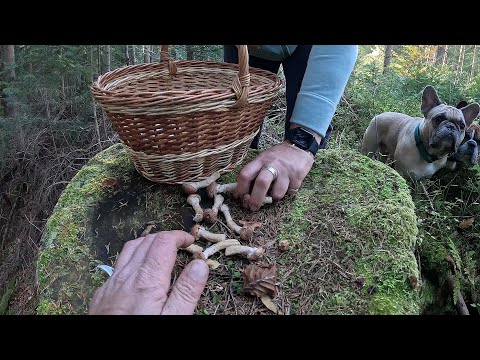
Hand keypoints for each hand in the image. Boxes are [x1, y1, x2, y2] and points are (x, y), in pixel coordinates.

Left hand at [89, 230, 208, 314]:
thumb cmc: (145, 341)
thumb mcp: (174, 319)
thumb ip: (186, 291)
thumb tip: (200, 263)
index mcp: (147, 281)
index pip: (163, 243)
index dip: (179, 237)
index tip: (192, 242)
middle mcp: (127, 277)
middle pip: (147, 242)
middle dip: (166, 238)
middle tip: (182, 246)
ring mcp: (111, 285)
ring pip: (130, 249)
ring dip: (148, 244)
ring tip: (163, 251)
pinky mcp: (102, 295)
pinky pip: (118, 265)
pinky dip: (133, 258)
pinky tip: (140, 272)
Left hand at [235, 141, 313, 210]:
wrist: (300, 145)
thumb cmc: (278, 156)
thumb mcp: (264, 159)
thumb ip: (255, 173)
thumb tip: (245, 193)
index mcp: (261, 160)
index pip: (246, 174)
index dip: (240, 188)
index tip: (240, 197)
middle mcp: (272, 164)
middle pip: (261, 184)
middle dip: (255, 200)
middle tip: (253, 207)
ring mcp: (286, 171)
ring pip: (277, 193)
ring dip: (274, 197)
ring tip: (276, 191)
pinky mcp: (297, 177)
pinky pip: (290, 193)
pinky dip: (287, 193)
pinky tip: (288, 186)